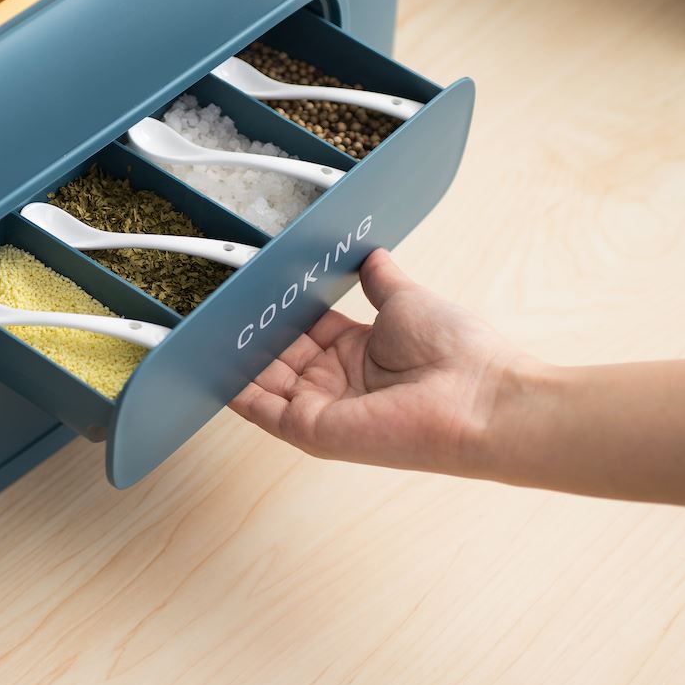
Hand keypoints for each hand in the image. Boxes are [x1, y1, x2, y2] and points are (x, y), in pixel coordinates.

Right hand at [231, 249, 529, 475]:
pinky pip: (261, 409)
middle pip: (280, 354)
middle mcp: (338, 382)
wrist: (478, 398)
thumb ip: (380, 280)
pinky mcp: (311, 429)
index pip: (306, 329)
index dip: (281, 309)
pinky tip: (211, 363)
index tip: (256, 286)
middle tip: (222, 303)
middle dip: (253, 331)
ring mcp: (323, 407)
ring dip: (236, 356)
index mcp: (358, 352)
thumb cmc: (455, 352)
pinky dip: (234, 389)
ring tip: (205, 326)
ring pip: (264, 380)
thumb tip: (371, 254)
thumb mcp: (406, 301)